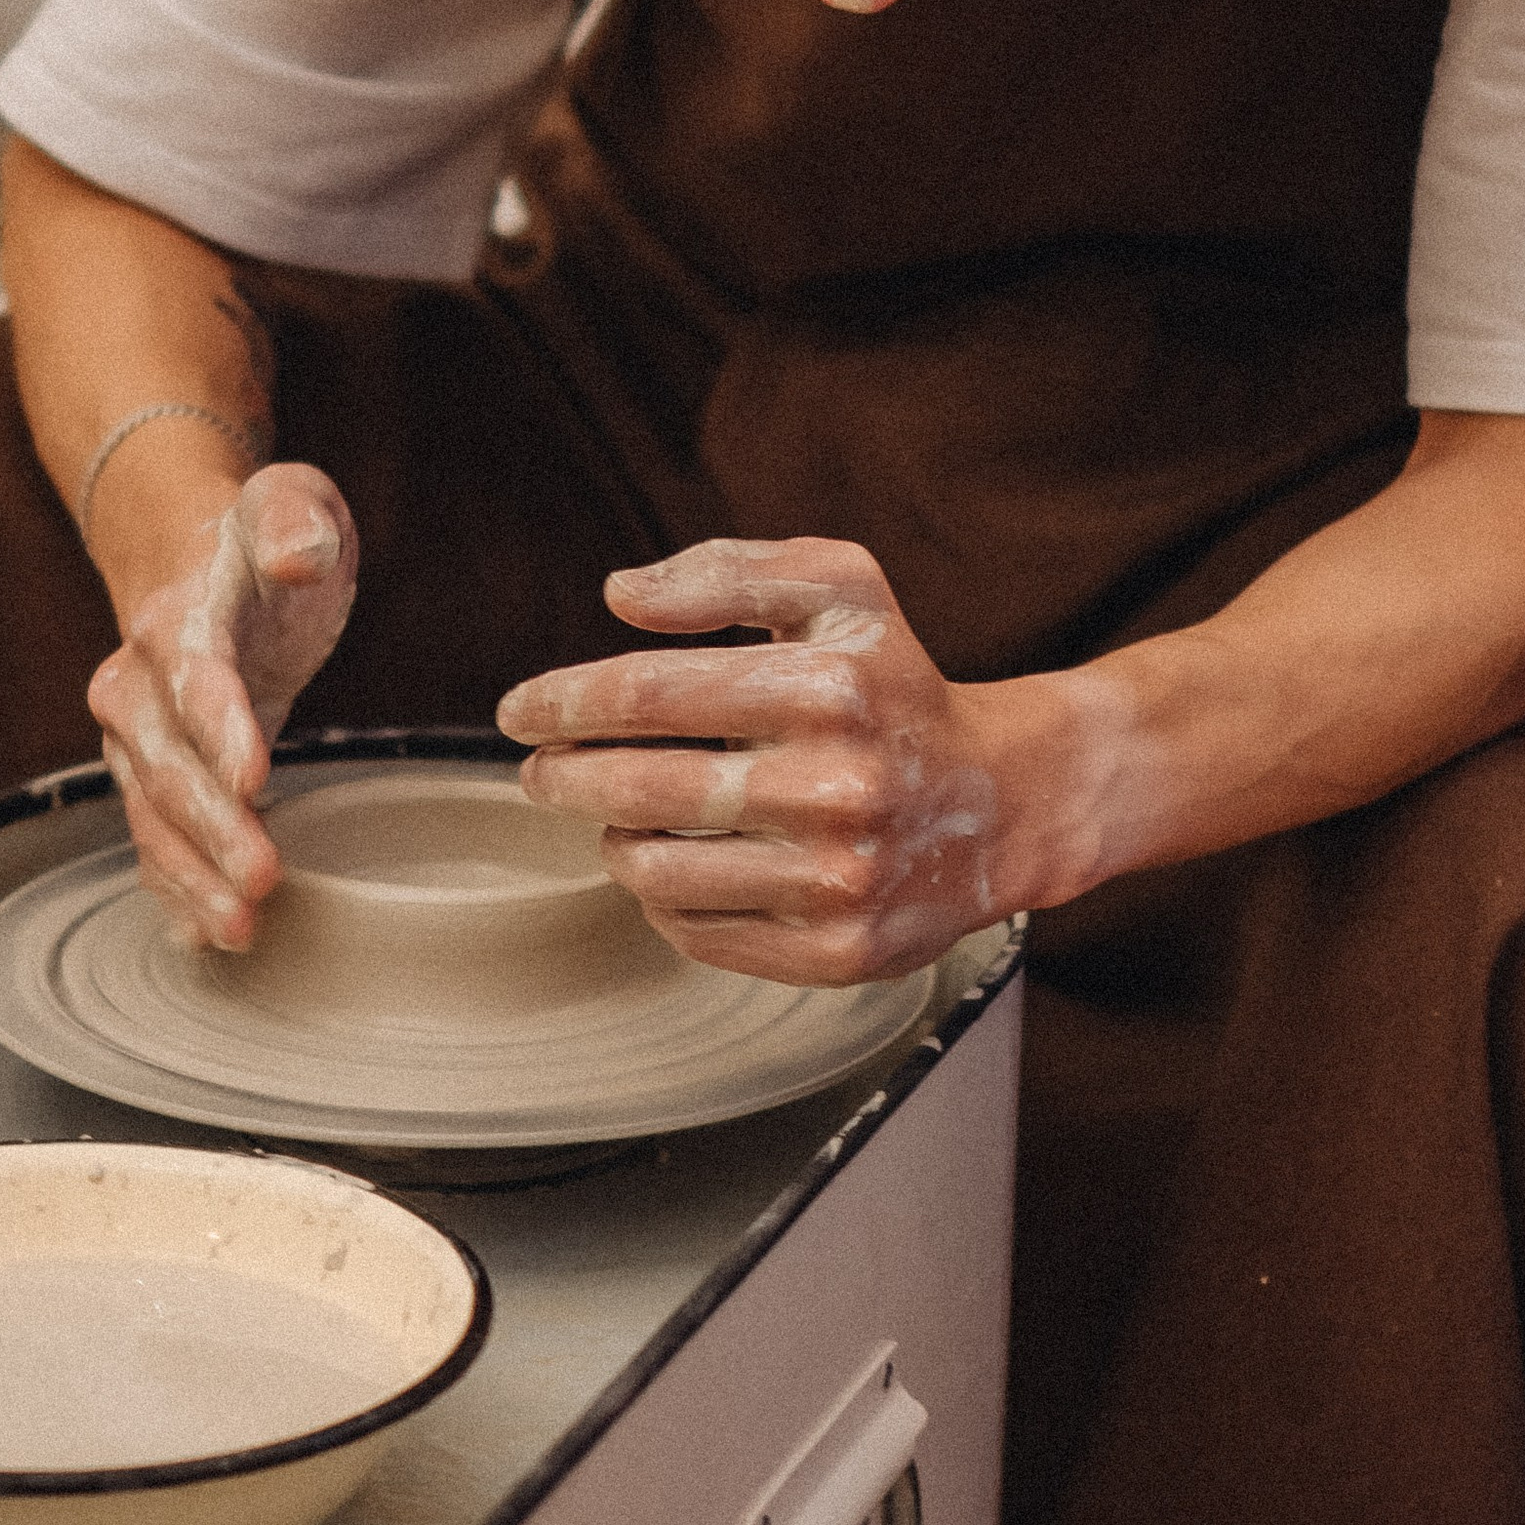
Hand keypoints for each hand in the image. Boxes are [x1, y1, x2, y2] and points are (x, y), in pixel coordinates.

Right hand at [87, 462, 358, 948]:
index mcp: (179, 617)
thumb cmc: (258, 536)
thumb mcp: (289, 500)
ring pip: (151, 817)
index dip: (223, 728)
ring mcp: (136, 739)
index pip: (197, 677)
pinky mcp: (151, 777)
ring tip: (242, 930)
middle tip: (264, 880)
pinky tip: (206, 938)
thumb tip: (299, 555)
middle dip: (211, 829)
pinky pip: (153, 841)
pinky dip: (174, 891)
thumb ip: (294, 520)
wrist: (191, 559)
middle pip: (167, 765)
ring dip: (191, 877)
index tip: (257, 778)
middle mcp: (138, 685)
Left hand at [497, 536, 1044, 984]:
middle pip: (642, 789)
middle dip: (564, 777)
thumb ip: (729, 572)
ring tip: (621, 816)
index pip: (652, 695)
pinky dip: (664, 899)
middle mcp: (839, 787)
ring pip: (658, 872)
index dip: (566, 702)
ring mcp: (840, 880)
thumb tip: (620, 595)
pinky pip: (698, 933)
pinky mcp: (839, 952)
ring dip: (615, 840)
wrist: (1005, 803)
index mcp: (831, 687)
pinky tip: (679, 866)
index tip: (520, 711)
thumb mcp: (840, 591)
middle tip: (539, 772)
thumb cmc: (897, 687)